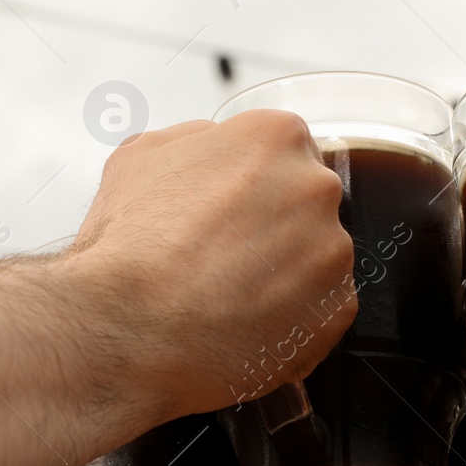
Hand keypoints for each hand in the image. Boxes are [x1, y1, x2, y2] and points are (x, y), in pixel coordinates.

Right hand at [65, 111, 355, 417]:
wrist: (128, 327)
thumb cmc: (129, 247)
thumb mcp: (139, 158)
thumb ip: (192, 140)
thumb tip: (210, 147)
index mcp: (275, 138)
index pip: (282, 152)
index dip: (251, 185)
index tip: (230, 210)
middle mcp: (314, 188)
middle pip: (306, 202)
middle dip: (272, 226)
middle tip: (225, 256)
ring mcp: (332, 250)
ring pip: (316, 257)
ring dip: (283, 273)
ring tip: (229, 296)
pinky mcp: (336, 309)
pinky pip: (321, 309)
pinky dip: (291, 318)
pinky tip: (246, 323)